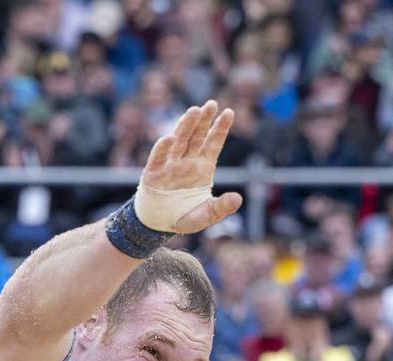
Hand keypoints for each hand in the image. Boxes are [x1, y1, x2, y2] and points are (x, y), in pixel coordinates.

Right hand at [138, 100, 242, 234]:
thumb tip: (238, 198)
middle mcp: (187, 162)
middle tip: (211, 103)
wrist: (158, 224)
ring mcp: (170, 165)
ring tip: (194, 110)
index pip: (213, 144)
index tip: (229, 112)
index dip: (220, 128)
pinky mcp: (154, 173)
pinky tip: (169, 137)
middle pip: (197, 137)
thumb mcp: (206, 215)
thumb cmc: (183, 216)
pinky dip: (163, 148)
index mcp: (202, 168)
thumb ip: (221, 207)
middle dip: (204, 120)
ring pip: (179, 141)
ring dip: (186, 126)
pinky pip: (158, 158)